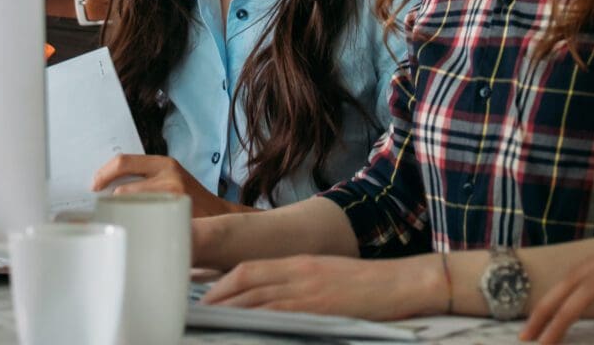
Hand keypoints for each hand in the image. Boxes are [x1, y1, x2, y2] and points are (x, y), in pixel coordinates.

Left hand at [90, 154, 241, 218]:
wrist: (220, 217)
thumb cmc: (190, 200)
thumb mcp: (171, 179)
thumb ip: (146, 179)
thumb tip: (108, 187)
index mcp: (164, 164)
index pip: (124, 162)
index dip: (103, 173)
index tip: (93, 186)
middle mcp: (169, 175)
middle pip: (123, 188)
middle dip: (108, 202)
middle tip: (101, 212)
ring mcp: (172, 196)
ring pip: (131, 206)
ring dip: (120, 215)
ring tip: (116, 223)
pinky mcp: (175, 215)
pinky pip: (144, 221)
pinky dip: (133, 225)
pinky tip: (132, 231)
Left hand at [203, 254, 442, 320]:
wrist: (400, 283)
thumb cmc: (365, 284)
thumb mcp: (324, 274)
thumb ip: (295, 283)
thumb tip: (266, 300)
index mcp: (298, 262)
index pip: (248, 269)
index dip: (222, 284)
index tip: (204, 298)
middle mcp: (298, 272)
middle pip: (246, 283)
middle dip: (217, 299)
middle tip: (194, 314)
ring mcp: (308, 290)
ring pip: (258, 299)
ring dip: (230, 312)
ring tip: (209, 324)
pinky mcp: (321, 308)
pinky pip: (281, 315)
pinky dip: (259, 321)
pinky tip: (246, 330)